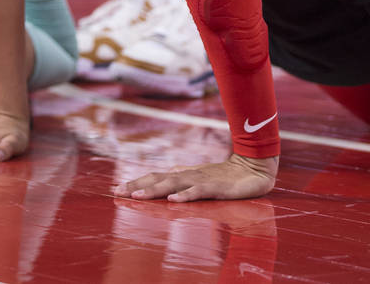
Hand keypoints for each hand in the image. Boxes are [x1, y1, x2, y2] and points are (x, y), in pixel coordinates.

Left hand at [113, 153, 278, 202]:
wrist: (253, 168)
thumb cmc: (225, 175)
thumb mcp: (201, 178)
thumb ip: (184, 178)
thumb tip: (166, 176)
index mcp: (184, 174)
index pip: (155, 177)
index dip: (136, 182)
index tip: (116, 189)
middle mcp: (188, 175)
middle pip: (158, 179)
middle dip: (137, 185)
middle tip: (116, 192)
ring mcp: (201, 180)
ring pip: (173, 185)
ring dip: (154, 190)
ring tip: (136, 196)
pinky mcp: (216, 188)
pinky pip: (198, 192)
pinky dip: (184, 196)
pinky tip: (172, 201)